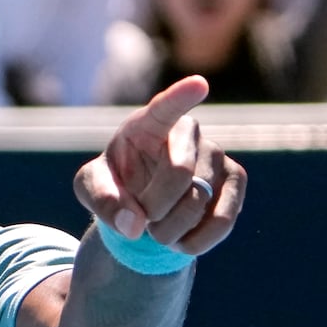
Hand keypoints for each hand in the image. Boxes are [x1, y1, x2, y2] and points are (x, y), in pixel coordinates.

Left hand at [75, 75, 244, 253]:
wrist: (142, 206)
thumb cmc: (113, 185)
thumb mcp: (90, 189)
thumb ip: (102, 201)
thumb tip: (133, 225)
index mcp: (147, 123)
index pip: (164, 108)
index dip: (181, 97)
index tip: (199, 84)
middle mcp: (187, 132)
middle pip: (180, 173)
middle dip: (153, 207)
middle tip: (141, 220)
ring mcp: (216, 154)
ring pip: (199, 201)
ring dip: (170, 229)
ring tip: (156, 232)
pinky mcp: (236, 180)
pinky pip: (223, 220)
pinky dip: (196, 241)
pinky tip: (182, 242)